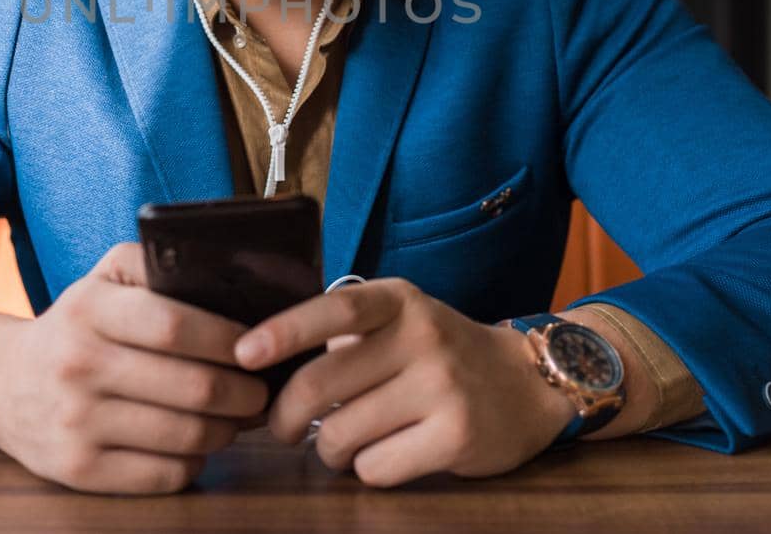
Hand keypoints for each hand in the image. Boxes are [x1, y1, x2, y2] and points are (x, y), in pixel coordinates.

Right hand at [0, 242, 268, 494]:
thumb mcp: (103, 279)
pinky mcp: (77, 470)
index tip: (257, 347)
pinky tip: (195, 444)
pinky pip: (164, 475)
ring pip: (187, 436)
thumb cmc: (75, 326)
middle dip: (244, 393)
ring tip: (236, 418)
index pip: (177, 325)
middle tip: (260, 391)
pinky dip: (194, 462)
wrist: (0, 384)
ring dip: (227, 430)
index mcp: (88, 310)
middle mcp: (77, 365)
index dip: (230, 340)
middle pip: (193, 387)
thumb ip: (156, 265)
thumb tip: (226, 278)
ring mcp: (75, 423)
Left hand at [234, 278, 575, 486]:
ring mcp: (443, 387)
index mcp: (400, 300)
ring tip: (343, 443)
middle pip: (323, 384)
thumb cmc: (440, 353)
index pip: (334, 311)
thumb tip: (267, 365)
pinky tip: (385, 454)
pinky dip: (367, 469)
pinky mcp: (457, 436)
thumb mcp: (400, 320)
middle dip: (285, 417)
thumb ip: (345, 335)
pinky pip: (376, 467)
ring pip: (343, 435)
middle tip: (281, 429)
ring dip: (329, 449)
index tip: (243, 354)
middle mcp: (422, 337)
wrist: (526, 384)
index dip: (284, 332)